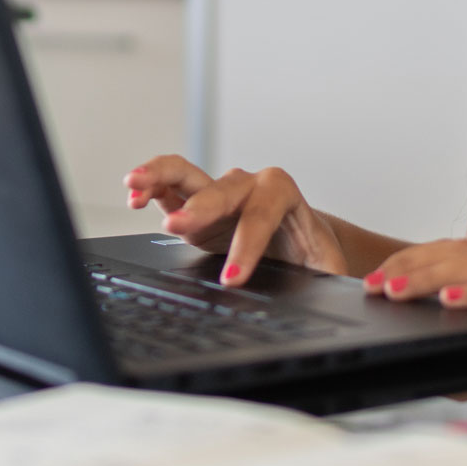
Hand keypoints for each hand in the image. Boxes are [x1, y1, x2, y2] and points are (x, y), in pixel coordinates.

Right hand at [123, 155, 346, 285]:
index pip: (262, 217)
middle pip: (221, 191)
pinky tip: (133, 195)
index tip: (233, 278)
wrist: (302, 240)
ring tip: (134, 184)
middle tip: (176, 227)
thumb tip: (333, 293)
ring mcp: (218, 191)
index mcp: (282, 192)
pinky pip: (169, 186)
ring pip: (186, 172)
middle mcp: (247, 184)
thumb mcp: (327, 267)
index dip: (247, 247)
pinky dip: (150, 187)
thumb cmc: (314, 252)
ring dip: (160, 176)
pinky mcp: (195, 203)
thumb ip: (327, 276)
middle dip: (200, 210)